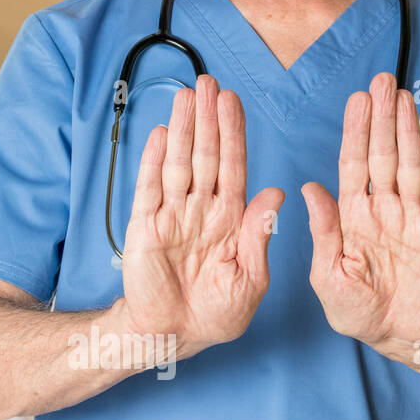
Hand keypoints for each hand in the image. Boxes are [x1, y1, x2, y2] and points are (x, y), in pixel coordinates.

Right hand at [119, 75, 285, 358]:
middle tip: (208, 83)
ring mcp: (172, 215)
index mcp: (231, 219)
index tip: (233, 102)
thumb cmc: (217, 314)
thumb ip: (259, 235)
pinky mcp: (145, 227)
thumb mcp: (251, 279)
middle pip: (205, 155)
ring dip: (181, 130)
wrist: (176, 336)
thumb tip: (275, 194)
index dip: (233, 134)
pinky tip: (159, 134)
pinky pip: (148, 188)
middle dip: (207, 119)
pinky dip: (153, 162)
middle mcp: (201, 210)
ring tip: (185, 97)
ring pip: (178, 164)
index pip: (234, 166)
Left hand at [302, 72, 419, 362]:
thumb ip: (322, 232)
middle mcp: (382, 210)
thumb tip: (308, 187)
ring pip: (409, 165)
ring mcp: (412, 217)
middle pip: (382, 156)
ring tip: (404, 97)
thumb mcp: (328, 276)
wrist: (399, 336)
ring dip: (407, 131)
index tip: (356, 101)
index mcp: (351, 218)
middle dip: (381, 119)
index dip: (354, 133)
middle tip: (381, 81)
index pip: (352, 166)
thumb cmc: (357, 311)